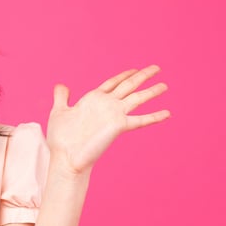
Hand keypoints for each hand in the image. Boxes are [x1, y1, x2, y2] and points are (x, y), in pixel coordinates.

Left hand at [46, 65, 169, 175]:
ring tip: (165, 86)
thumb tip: (61, 85)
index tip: (135, 69)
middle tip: (157, 68)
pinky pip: (140, 120)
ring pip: (137, 98)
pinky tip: (167, 113)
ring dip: (151, 92)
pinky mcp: (118, 126)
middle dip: (143, 76)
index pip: (113, 83)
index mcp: (93, 99)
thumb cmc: (60, 139)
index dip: (124, 75)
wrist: (65, 157)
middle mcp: (106, 105)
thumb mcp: (59, 112)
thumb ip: (62, 97)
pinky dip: (154, 117)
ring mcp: (114, 115)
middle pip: (129, 85)